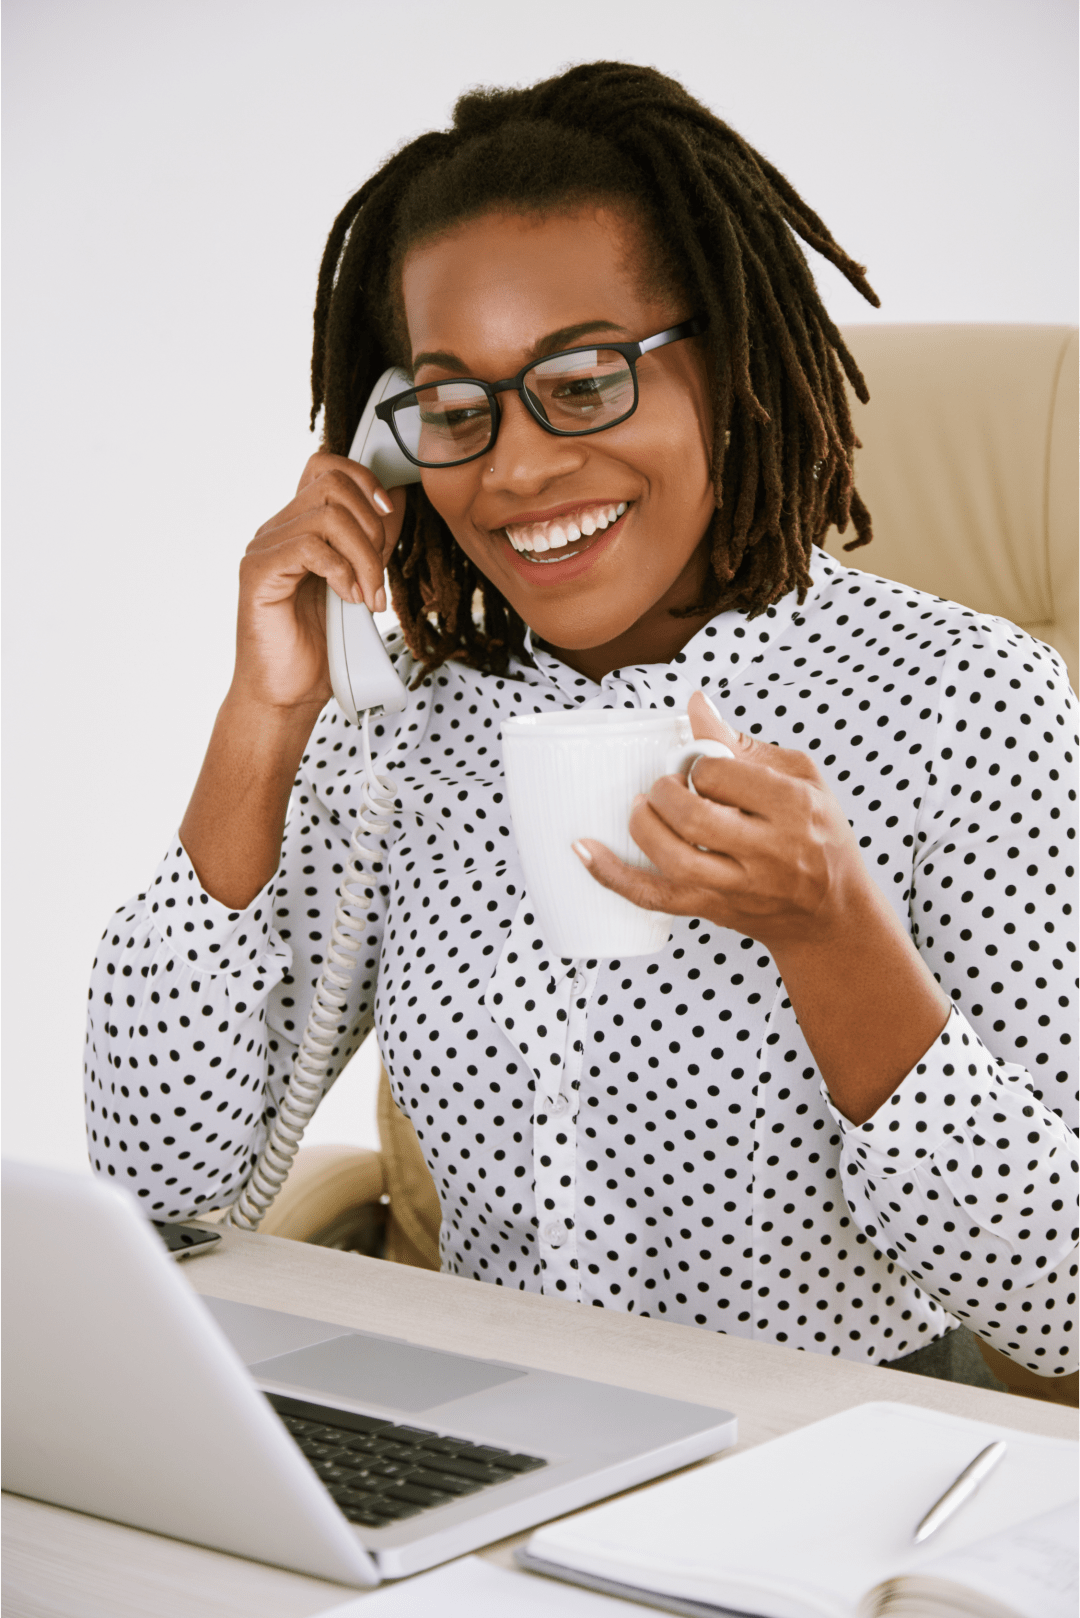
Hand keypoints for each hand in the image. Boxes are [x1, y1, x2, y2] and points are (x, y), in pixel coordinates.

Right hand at [230, 453, 407, 714]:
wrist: (288, 694)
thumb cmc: (319, 647)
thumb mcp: (359, 583)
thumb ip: (372, 543)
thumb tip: (395, 499)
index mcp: (299, 527)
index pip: (326, 467)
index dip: (363, 478)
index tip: (388, 513)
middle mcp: (278, 530)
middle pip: (333, 484)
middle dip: (372, 526)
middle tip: (378, 575)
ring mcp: (264, 548)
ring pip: (328, 515)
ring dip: (363, 557)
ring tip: (367, 596)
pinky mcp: (258, 572)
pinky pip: (309, 547)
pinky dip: (341, 572)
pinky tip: (347, 599)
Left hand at [575, 690, 869, 953]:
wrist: (832, 914)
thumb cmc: (819, 835)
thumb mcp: (802, 779)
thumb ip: (744, 745)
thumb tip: (695, 704)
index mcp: (793, 808)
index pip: (723, 775)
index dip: (698, 764)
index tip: (698, 765)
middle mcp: (768, 851)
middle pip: (694, 816)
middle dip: (664, 791)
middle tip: (664, 784)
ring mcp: (739, 887)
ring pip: (673, 858)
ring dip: (643, 824)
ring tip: (642, 806)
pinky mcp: (713, 910)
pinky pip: (654, 896)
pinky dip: (613, 875)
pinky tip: (584, 850)